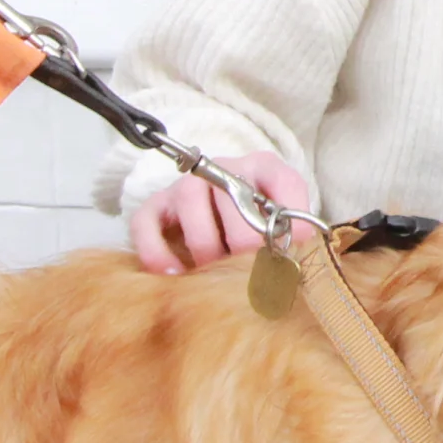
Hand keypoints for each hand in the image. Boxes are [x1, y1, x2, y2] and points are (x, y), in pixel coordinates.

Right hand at [129, 152, 312, 273]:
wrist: (209, 219)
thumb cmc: (252, 229)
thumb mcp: (279, 226)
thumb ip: (292, 233)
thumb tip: (297, 248)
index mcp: (265, 168)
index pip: (285, 183)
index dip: (290, 223)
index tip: (290, 252)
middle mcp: (224, 169)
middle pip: (235, 201)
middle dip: (243, 246)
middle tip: (249, 274)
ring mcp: (186, 186)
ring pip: (191, 207)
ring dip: (206, 250)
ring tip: (215, 274)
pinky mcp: (154, 206)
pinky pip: (146, 225)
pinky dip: (159, 253)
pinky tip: (176, 274)